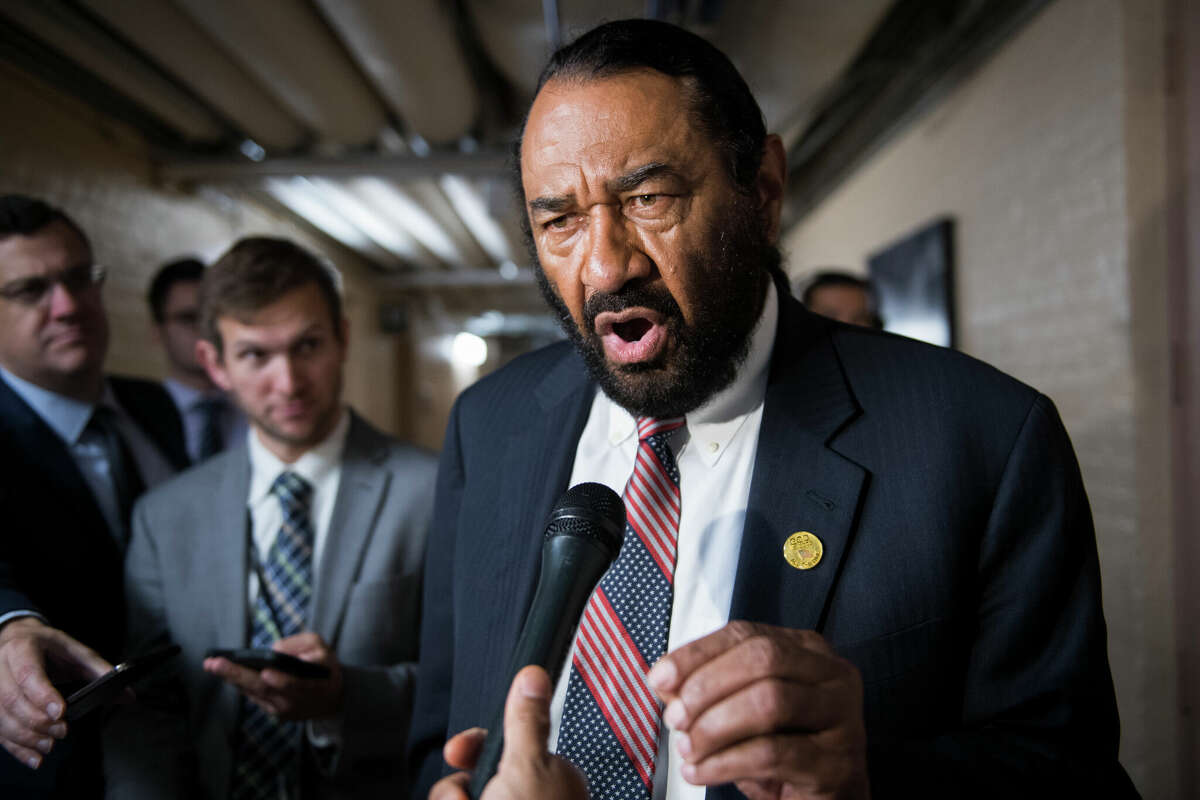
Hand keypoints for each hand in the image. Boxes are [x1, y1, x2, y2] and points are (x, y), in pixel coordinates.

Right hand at [0, 617, 111, 768]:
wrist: (17, 638)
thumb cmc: (49, 647)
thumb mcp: (77, 651)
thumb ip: (101, 672)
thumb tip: (127, 696)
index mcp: (23, 647)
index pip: (28, 673)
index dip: (42, 694)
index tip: (61, 712)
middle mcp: (1, 666)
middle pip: (11, 699)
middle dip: (37, 720)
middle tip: (62, 731)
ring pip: (1, 717)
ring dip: (26, 737)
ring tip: (49, 746)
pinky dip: (16, 748)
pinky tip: (34, 758)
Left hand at [202, 632, 342, 720]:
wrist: (333, 698)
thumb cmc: (324, 667)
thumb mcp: (321, 647)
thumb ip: (300, 644)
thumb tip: (274, 650)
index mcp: (313, 683)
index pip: (296, 684)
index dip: (282, 680)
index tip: (266, 673)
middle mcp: (296, 700)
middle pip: (264, 688)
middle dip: (238, 675)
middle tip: (215, 663)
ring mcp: (284, 709)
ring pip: (255, 693)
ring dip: (232, 679)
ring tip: (212, 665)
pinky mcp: (275, 713)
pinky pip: (254, 697)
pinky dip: (240, 685)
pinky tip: (226, 674)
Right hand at [429, 665, 586, 799]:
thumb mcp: (528, 766)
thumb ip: (527, 722)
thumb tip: (534, 674)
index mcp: (550, 775)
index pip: (505, 744)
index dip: (476, 746)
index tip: (456, 750)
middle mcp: (532, 796)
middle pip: (479, 772)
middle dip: (459, 784)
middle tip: (460, 798)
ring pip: (462, 794)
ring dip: (453, 799)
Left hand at [647, 621, 869, 799]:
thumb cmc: (784, 753)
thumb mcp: (741, 714)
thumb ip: (706, 690)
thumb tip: (665, 680)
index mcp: (808, 650)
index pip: (746, 634)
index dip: (697, 653)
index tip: (660, 678)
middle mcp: (832, 675)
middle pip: (763, 658)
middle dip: (707, 686)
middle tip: (675, 717)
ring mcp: (843, 717)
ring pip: (770, 701)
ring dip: (715, 726)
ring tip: (688, 749)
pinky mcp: (837, 762)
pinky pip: (773, 753)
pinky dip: (725, 762)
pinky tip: (701, 772)